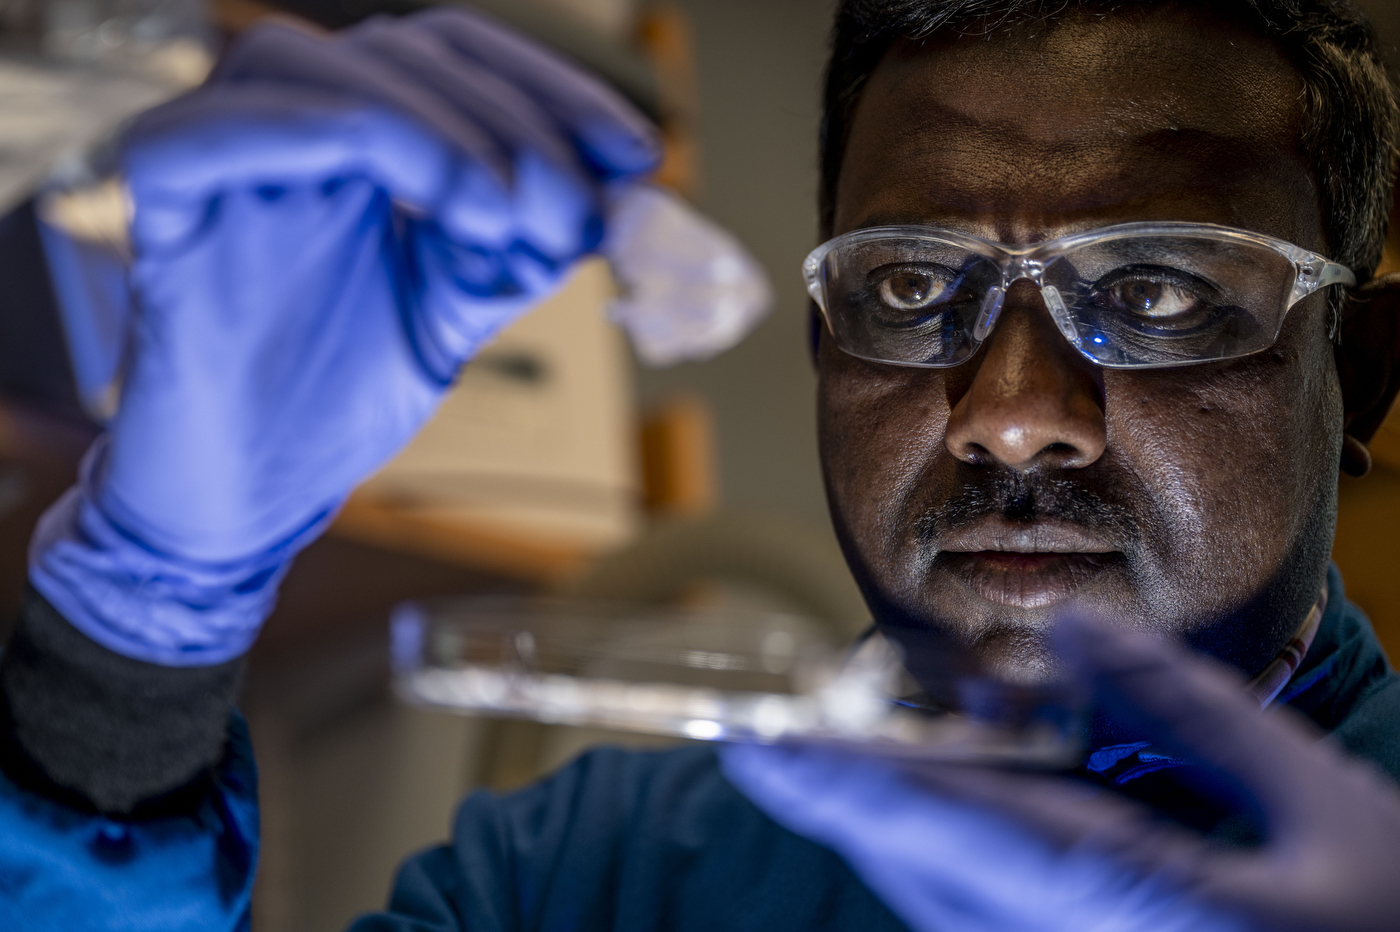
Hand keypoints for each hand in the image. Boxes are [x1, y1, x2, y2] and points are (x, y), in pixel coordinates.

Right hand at [29, 8, 658, 665]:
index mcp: (358, 139)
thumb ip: (526, 244)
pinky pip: (216, 130)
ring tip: (499, 215)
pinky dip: (326, 136)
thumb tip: (621, 196)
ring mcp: (218, 154)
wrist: (249, 494)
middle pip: (401, 52)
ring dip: (431, 125)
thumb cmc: (337, 396)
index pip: (454, 57)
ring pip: (309, 65)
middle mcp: (287, 125)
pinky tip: (430, 202)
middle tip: (574, 211)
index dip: (551, 89)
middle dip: (513, 123)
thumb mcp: (459, 305)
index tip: (636, 155)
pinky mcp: (160, 200)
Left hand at [721, 616, 1399, 931]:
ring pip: (946, 910)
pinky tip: (967, 814)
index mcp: (1148, 921)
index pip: (962, 839)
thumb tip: (1077, 627)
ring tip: (880, 752)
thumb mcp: (1320, 804)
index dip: (850, 790)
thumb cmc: (1399, 926)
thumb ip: (1189, 711)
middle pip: (932, 878)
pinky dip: (956, 865)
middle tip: (797, 732)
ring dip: (902, 829)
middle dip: (861, 797)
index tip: (761, 748)